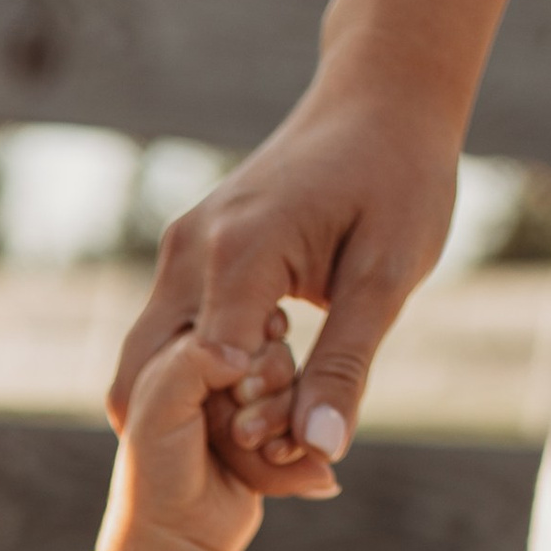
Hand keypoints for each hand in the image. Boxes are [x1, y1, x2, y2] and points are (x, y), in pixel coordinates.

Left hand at [94, 323, 286, 550]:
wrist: (178, 540)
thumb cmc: (157, 473)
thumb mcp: (160, 409)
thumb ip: (193, 361)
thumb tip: (245, 349)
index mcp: (182, 348)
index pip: (237, 315)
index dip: (246, 349)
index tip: (238, 384)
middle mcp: (215, 366)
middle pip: (272, 349)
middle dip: (266, 389)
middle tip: (241, 431)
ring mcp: (247, 397)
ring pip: (295, 381)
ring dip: (284, 419)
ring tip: (263, 452)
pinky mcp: (272, 425)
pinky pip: (307, 415)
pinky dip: (299, 440)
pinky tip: (278, 461)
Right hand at [108, 78, 463, 493]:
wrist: (380, 97)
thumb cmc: (399, 175)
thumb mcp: (388, 277)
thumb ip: (345, 364)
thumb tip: (321, 449)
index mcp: (237, 251)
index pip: (210, 377)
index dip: (251, 425)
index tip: (304, 443)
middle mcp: (189, 250)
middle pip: (150, 379)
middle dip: (209, 433)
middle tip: (286, 453)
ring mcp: (180, 250)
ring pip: (154, 364)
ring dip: (205, 407)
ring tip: (283, 418)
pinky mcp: (188, 255)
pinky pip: (175, 337)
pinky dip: (208, 377)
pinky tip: (270, 384)